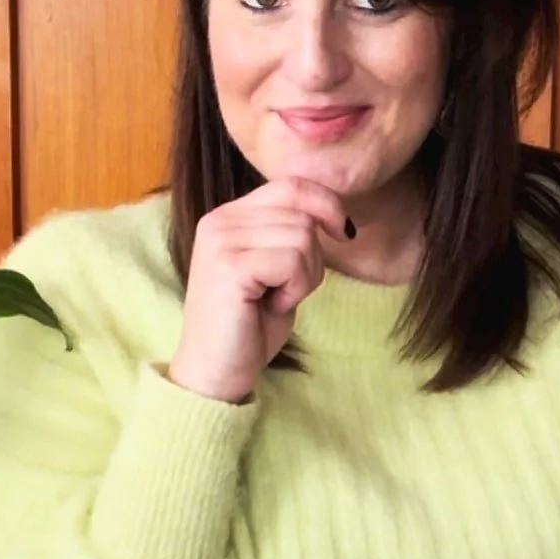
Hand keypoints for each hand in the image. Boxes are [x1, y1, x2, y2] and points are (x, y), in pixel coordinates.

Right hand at [168, 178, 351, 402]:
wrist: (216, 372)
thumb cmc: (249, 326)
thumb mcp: (275, 269)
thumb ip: (291, 235)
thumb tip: (333, 212)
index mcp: (228, 216)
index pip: (290, 186)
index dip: (326, 204)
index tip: (343, 232)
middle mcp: (219, 220)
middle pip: (302, 215)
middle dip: (313, 258)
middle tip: (285, 292)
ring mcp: (221, 241)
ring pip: (303, 238)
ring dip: (304, 277)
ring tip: (275, 300)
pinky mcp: (230, 267)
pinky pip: (293, 262)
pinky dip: (296, 289)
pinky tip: (272, 306)